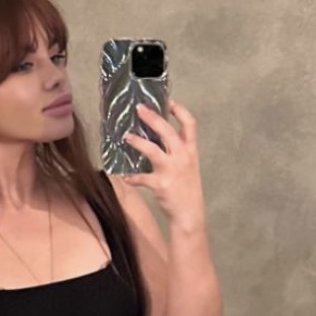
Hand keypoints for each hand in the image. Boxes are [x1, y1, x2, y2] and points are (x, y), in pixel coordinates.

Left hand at [122, 98, 205, 227]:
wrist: (190, 214)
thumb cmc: (187, 189)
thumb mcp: (188, 167)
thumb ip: (176, 152)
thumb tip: (156, 139)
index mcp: (190, 151)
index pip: (190, 125)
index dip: (180, 111)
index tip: (168, 102)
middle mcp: (182, 157)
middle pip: (168, 131)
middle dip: (153, 118)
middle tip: (139, 109)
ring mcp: (172, 170)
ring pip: (152, 150)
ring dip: (138, 142)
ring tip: (126, 137)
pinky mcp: (161, 185)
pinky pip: (141, 178)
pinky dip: (131, 177)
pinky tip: (124, 176)